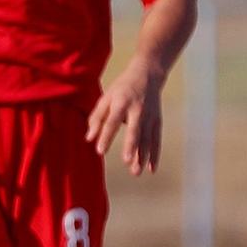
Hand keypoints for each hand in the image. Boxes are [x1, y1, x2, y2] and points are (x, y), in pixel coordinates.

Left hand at [87, 56, 165, 175]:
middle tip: (126, 162)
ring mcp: (150, 116)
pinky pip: (156, 140)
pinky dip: (155, 155)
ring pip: (147, 138)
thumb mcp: (106, 97)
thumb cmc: (122, 88)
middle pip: (134, 130)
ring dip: (142, 156)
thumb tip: (89, 138)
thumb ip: (97, 118)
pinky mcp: (157, 121)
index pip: (112, 121)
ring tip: (136, 172)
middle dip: (131, 146)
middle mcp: (138, 110)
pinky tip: (151, 169)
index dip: (106, 136)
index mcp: (121, 102)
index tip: (100, 151)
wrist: (147, 75)